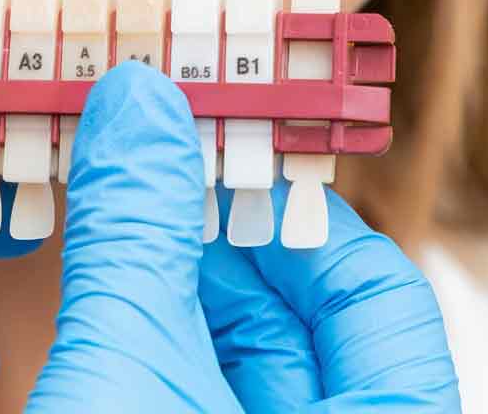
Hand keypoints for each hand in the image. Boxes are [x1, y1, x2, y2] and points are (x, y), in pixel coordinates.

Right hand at [29, 61, 459, 411]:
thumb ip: (135, 232)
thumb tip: (138, 102)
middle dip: (219, 243)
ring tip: (120, 224)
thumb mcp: (125, 366)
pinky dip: (162, 342)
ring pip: (247, 363)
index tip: (226, 159)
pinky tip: (110, 299)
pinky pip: (204, 392)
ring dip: (180, 291)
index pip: (378, 291)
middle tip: (154, 176)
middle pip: (306, 321)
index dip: (294, 210)